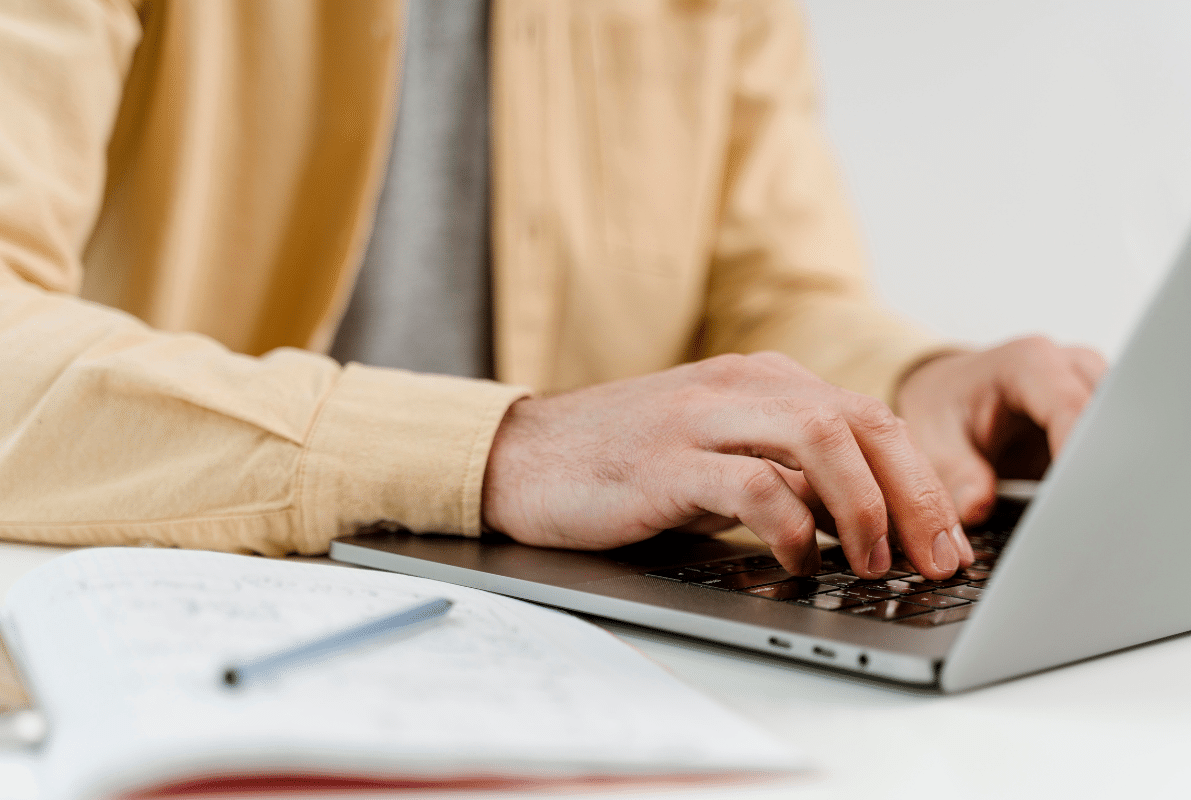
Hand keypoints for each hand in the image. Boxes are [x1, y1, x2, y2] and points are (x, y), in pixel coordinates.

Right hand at [482, 353, 972, 579]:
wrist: (524, 455)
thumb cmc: (623, 461)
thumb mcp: (717, 452)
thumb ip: (782, 467)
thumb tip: (860, 518)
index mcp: (760, 380)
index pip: (870, 417)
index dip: (922, 480)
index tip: (947, 539)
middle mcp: (740, 386)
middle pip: (862, 422)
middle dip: (916, 495)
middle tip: (939, 558)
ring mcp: (702, 418)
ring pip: (821, 439)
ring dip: (865, 507)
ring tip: (874, 562)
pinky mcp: (665, 461)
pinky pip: (753, 484)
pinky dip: (791, 526)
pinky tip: (798, 560)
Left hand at [895, 336, 1107, 524]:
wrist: (948, 391)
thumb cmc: (942, 405)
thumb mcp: (933, 438)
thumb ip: (955, 471)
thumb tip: (978, 509)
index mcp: (1029, 364)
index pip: (1073, 408)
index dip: (1080, 455)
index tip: (1077, 499)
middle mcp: (1071, 369)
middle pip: (1111, 419)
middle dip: (1100, 469)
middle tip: (1081, 518)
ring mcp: (1092, 391)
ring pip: (1123, 435)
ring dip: (1106, 475)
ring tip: (1082, 517)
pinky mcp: (1099, 418)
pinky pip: (1116, 448)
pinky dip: (1104, 479)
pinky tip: (1085, 509)